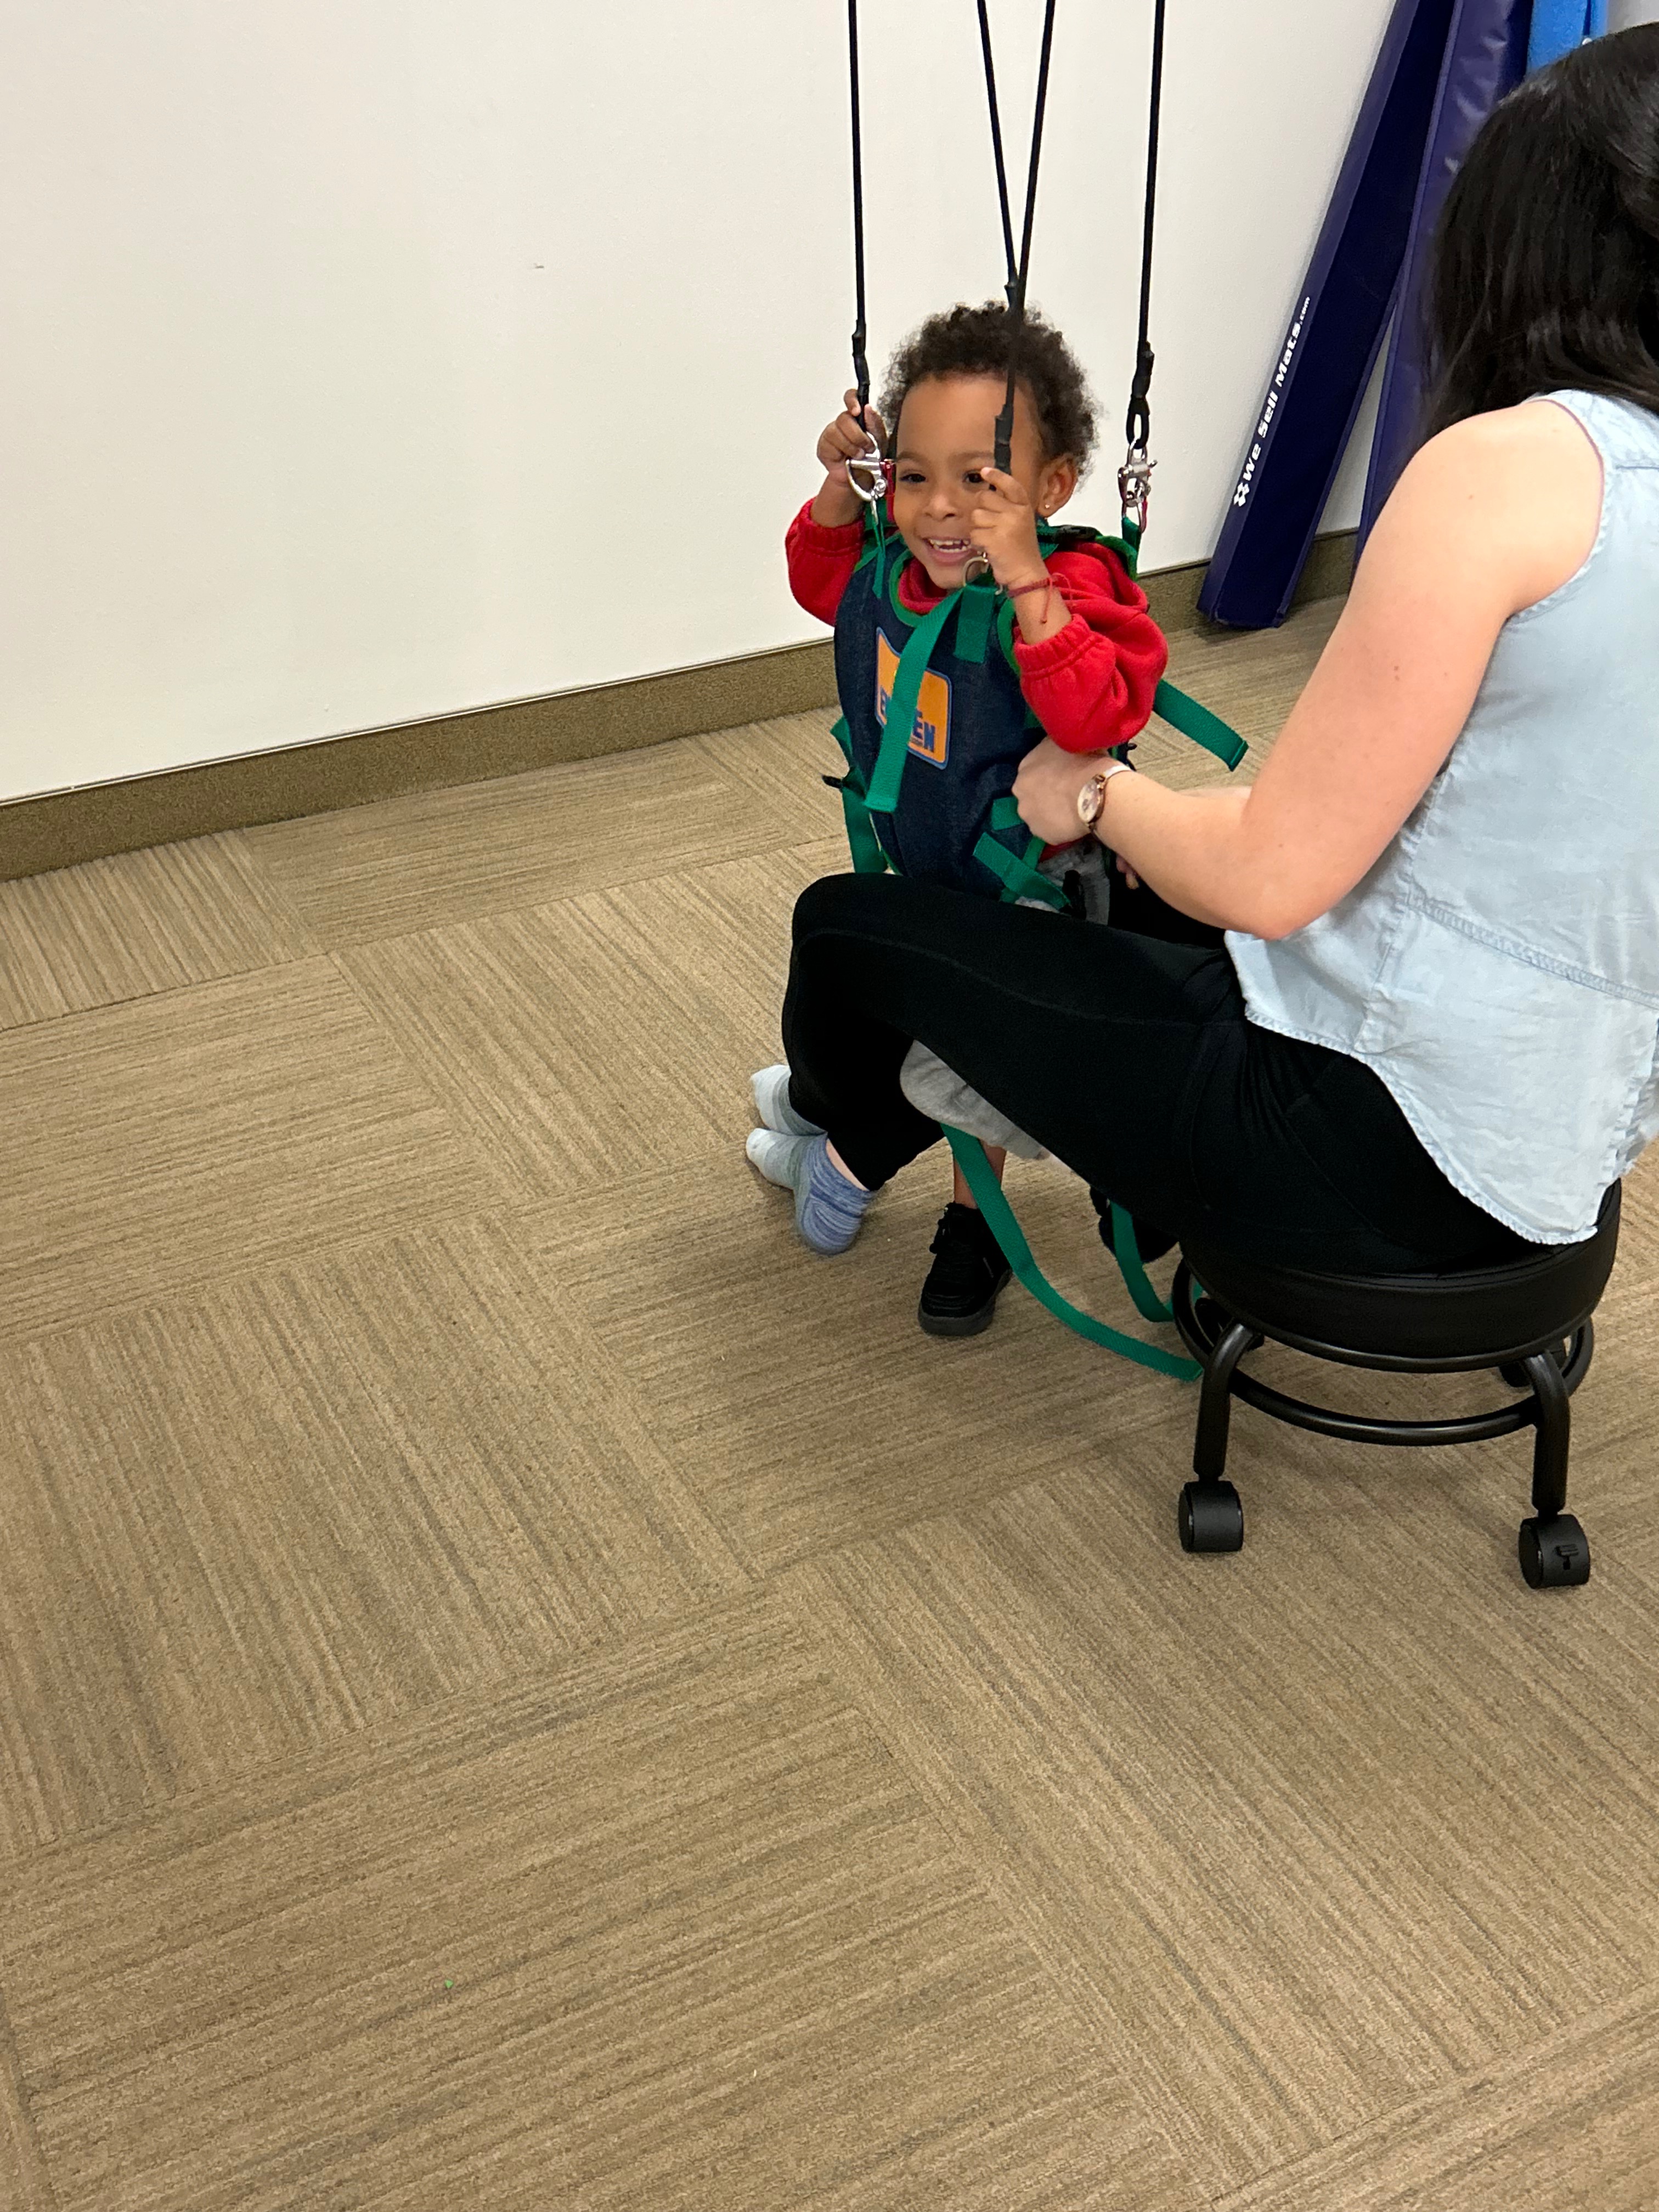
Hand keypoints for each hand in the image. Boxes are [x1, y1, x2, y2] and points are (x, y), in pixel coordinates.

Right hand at [816, 389, 886, 478]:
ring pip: (837, 432)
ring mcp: (832, 433)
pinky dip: (841, 453)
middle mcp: (843, 423)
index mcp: (857, 417)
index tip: (857, 411)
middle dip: (858, 435)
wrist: (862, 479)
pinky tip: (845, 458)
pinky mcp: (824, 446)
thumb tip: (868, 408)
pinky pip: (830, 444)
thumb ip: (875, 423)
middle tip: (867, 446)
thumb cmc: (871, 459)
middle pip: (844, 418)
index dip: (852, 400)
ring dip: (851, 446)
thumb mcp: (880, 440)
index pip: (851, 398)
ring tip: (858, 455)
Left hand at [968, 465, 1044, 589]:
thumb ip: (1007, 507)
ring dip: (977, 529)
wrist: (1026, 573)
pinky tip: (988, 548)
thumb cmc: (1019, 549)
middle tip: (988, 525)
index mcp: (1023, 506)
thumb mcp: (1020, 522)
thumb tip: (983, 494)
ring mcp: (1005, 525)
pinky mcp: (995, 539)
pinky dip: (977, 543)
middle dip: (980, 511)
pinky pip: (974, 534)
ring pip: (976, 516)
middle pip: (983, 497)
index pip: (1010, 484)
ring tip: (990, 538)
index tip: (984, 471)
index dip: (996, 476)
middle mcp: (1016, 512)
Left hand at [1013, 738, 1113, 846]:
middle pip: (1031, 793)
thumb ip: (1058, 748)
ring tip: (1072, 809)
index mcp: (1025, 765)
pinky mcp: (1040, 833)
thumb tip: (1064, 747)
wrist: (1096, 791)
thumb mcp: (1070, 742)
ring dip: (1050, 812)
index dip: (1049, 774)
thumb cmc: (1087, 762)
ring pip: (1038, 813)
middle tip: (1067, 794)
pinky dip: (1059, 828)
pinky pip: (1049, 830)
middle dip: (1045, 794)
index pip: (1032, 770)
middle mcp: (1020, 789)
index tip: (1063, 777)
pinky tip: (1074, 822)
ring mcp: (1028, 814)